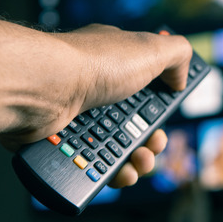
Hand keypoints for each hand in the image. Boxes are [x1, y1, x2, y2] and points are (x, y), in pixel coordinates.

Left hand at [0, 23, 192, 186]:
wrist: (41, 87)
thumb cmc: (92, 64)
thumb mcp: (150, 48)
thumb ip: (178, 55)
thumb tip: (181, 78)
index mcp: (116, 65)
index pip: (146, 88)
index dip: (160, 107)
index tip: (165, 118)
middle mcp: (95, 89)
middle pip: (133, 125)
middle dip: (150, 142)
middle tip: (151, 147)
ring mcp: (76, 117)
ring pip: (113, 149)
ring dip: (133, 162)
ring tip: (135, 165)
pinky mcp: (59, 142)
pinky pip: (88, 165)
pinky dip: (106, 172)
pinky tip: (115, 173)